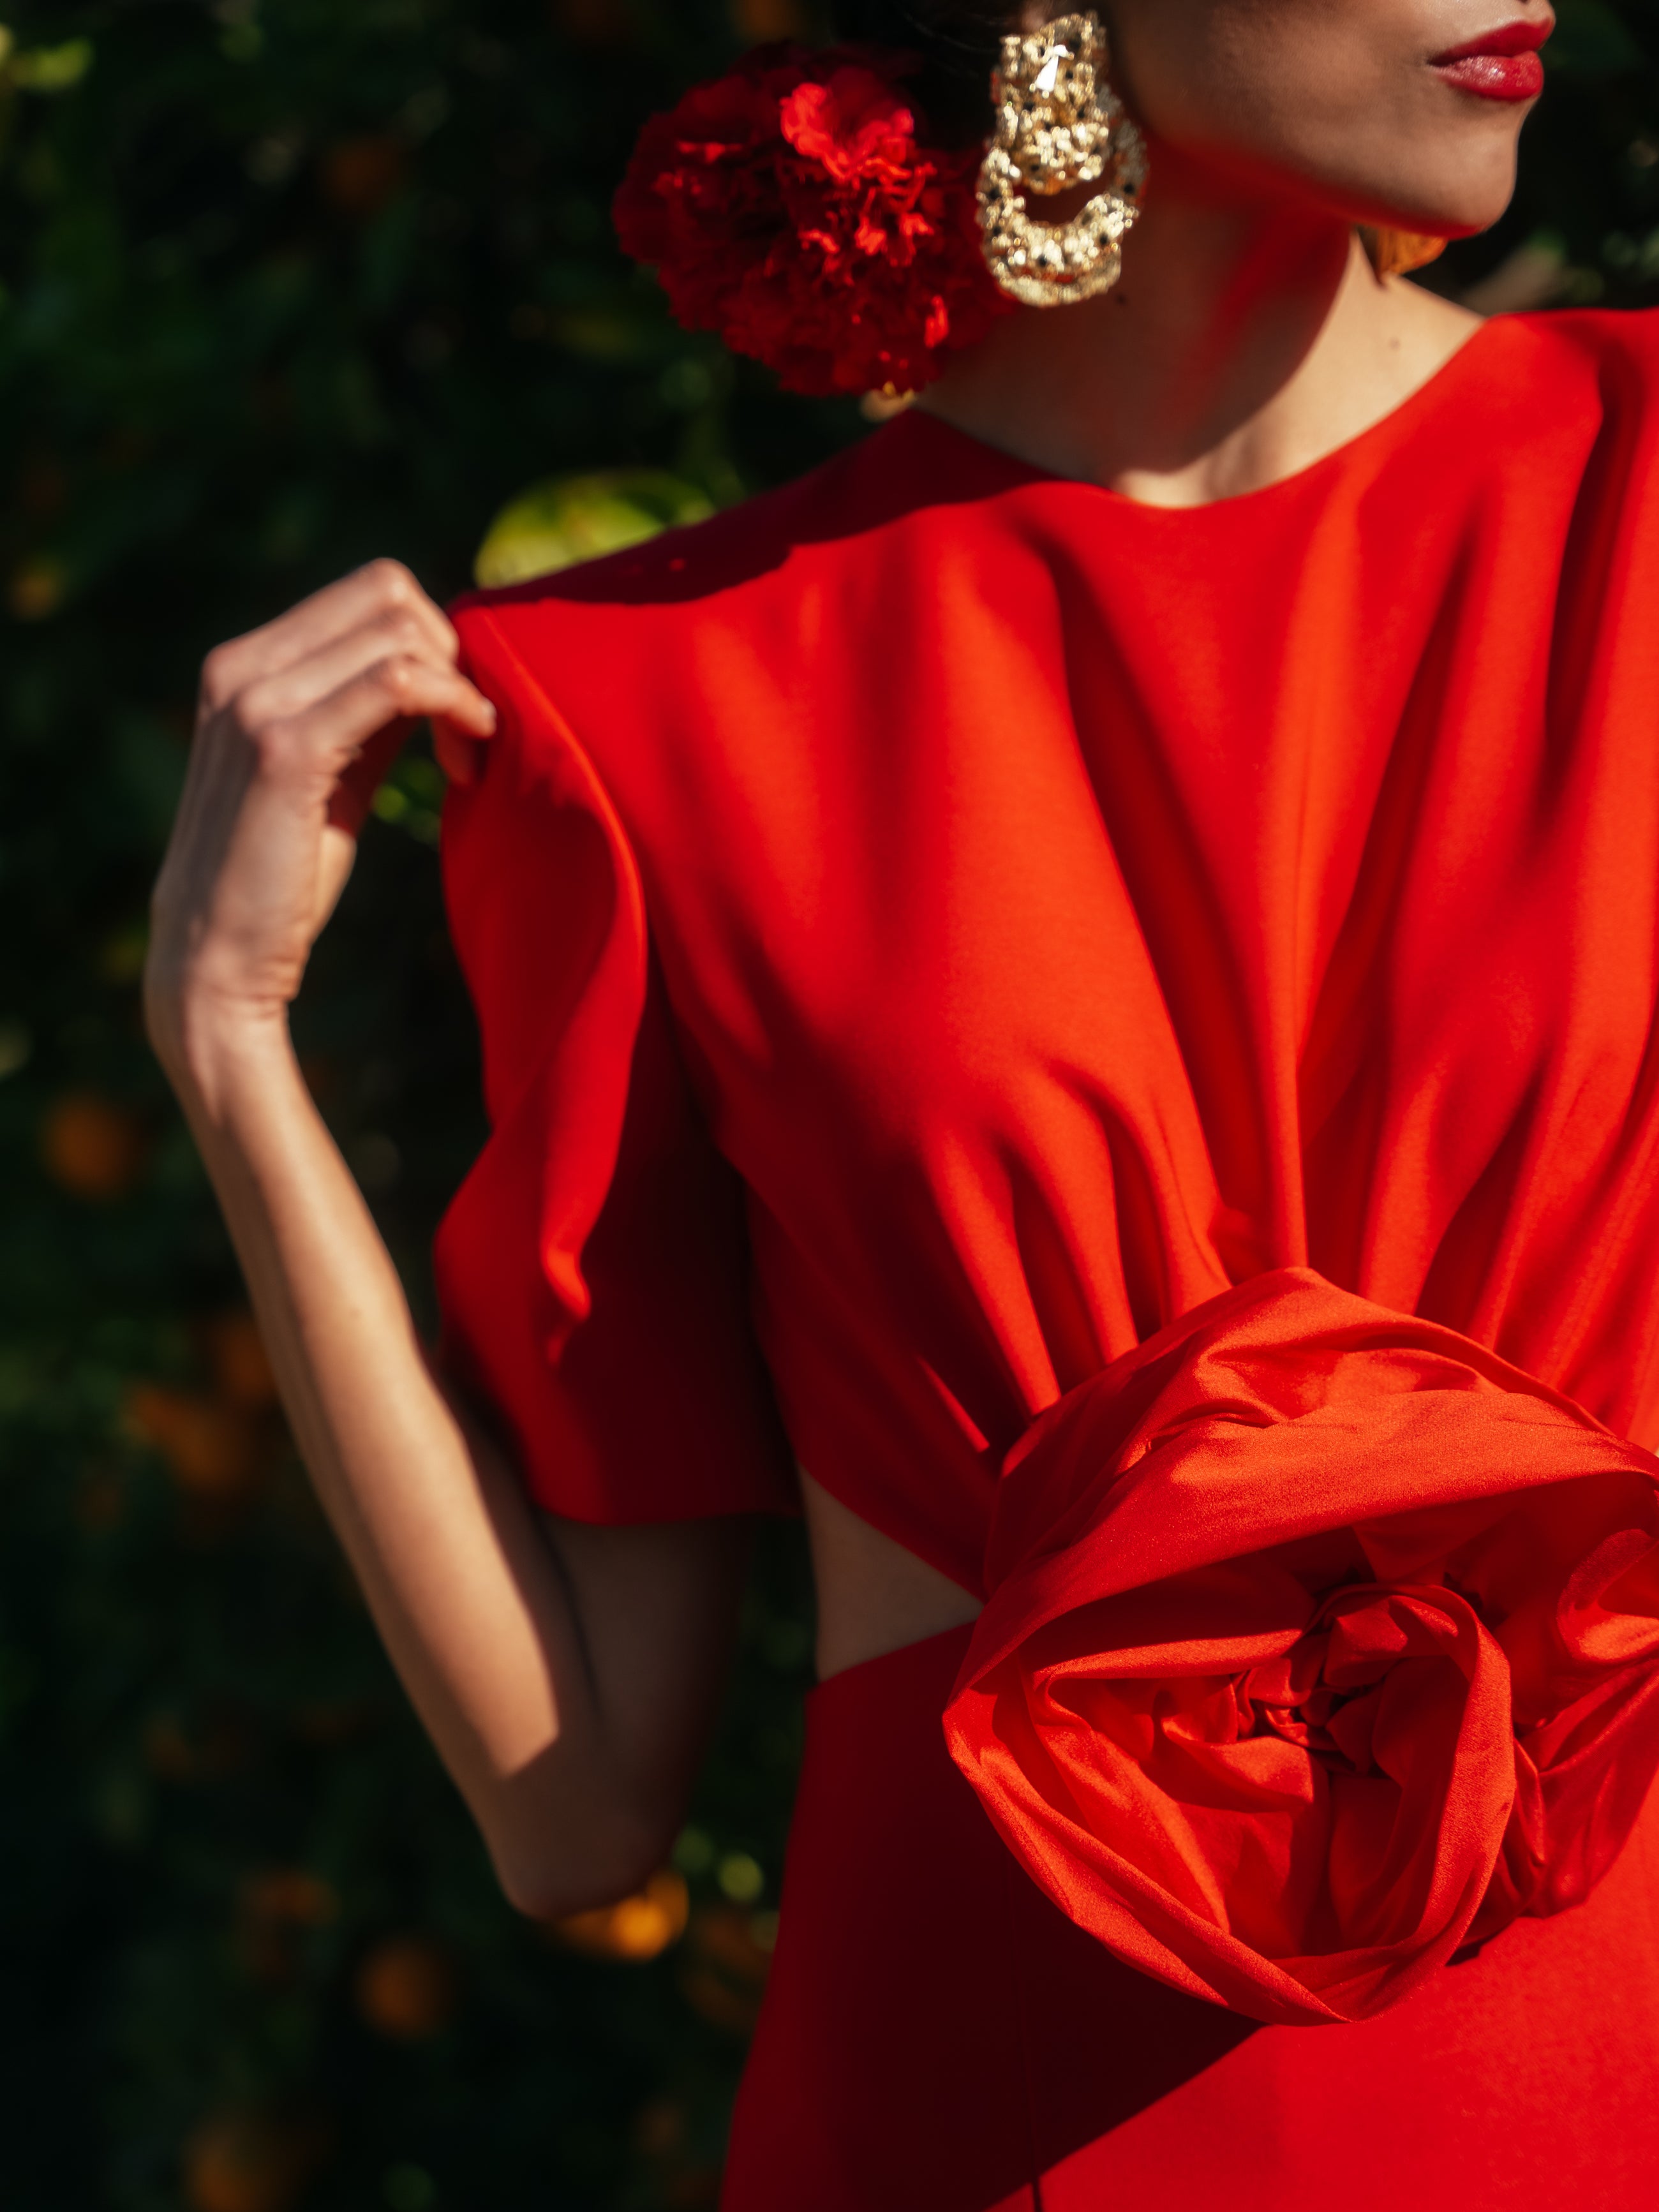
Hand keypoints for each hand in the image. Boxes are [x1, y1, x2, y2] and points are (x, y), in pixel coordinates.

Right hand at [146, 560, 495, 1093]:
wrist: (218, 960)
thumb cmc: (281, 874)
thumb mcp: (333, 774)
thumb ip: (370, 714)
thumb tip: (441, 666)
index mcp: (245, 664)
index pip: (370, 592)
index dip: (434, 641)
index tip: (461, 716)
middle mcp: (240, 668)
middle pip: (388, 592)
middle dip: (451, 652)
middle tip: (474, 732)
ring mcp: (255, 702)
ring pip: (399, 630)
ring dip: (458, 685)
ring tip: (471, 757)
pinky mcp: (283, 748)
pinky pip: (396, 682)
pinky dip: (453, 705)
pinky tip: (471, 756)